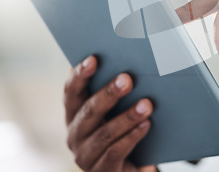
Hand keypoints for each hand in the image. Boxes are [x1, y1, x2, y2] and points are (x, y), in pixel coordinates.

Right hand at [64, 56, 156, 171]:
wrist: (129, 169)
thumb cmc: (122, 131)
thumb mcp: (114, 111)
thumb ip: (113, 91)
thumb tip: (125, 58)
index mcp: (74, 115)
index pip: (71, 92)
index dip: (80, 75)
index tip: (93, 59)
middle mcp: (74, 135)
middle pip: (89, 111)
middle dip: (109, 94)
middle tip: (127, 79)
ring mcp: (85, 156)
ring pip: (105, 133)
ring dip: (127, 117)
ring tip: (146, 104)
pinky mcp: (102, 171)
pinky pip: (116, 152)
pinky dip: (132, 137)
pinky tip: (146, 125)